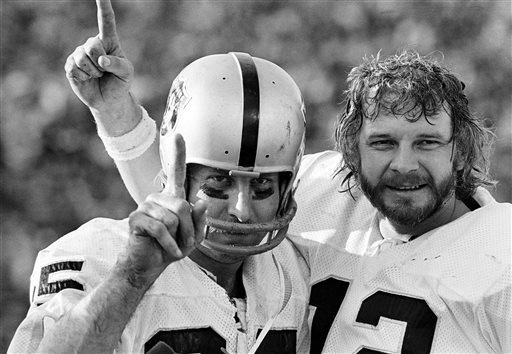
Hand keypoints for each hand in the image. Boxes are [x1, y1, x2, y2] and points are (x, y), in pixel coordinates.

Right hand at [64, 0, 137, 132]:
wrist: (109, 100)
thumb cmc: (120, 83)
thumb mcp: (126, 73)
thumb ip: (118, 65)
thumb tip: (102, 60)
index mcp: (109, 41)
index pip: (106, 20)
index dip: (103, 6)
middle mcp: (92, 44)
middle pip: (92, 45)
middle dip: (100, 61)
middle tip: (104, 70)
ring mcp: (79, 54)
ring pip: (82, 58)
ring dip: (93, 71)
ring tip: (98, 75)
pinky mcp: (70, 66)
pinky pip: (75, 68)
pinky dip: (84, 77)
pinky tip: (88, 79)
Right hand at [125, 134, 207, 281]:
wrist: (150, 266)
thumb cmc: (172, 248)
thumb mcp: (194, 236)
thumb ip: (200, 220)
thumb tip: (200, 202)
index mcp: (172, 198)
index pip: (176, 172)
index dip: (178, 153)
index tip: (178, 134)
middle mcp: (157, 197)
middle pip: (183, 206)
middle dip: (189, 229)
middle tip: (184, 242)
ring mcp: (145, 206)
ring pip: (173, 218)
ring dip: (179, 238)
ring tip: (172, 245)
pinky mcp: (136, 219)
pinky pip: (161, 229)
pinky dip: (169, 245)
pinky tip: (167, 251)